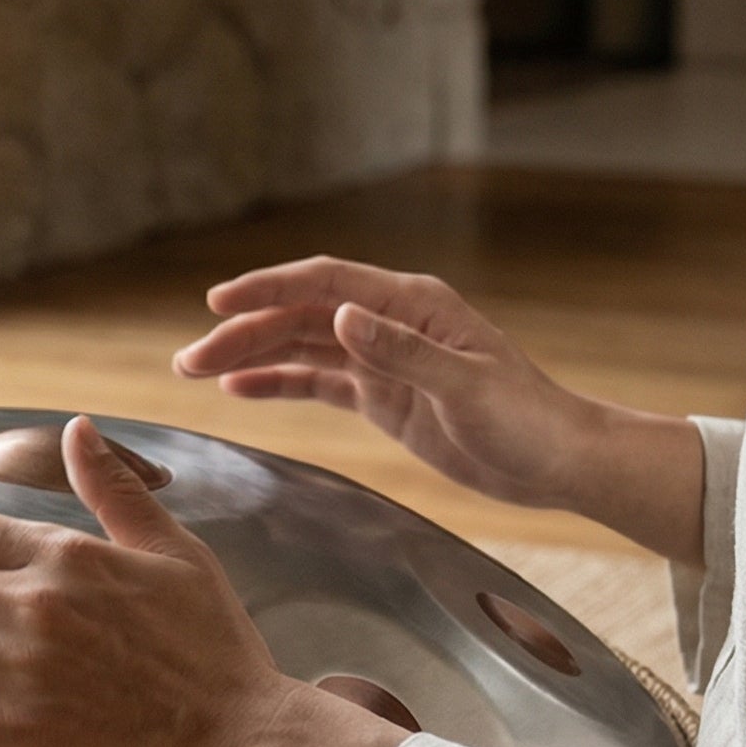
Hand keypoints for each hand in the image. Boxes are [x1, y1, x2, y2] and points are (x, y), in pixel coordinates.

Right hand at [176, 255, 707, 563]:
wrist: (557, 461)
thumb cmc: (526, 419)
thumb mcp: (465, 386)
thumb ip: (401, 352)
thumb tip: (341, 317)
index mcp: (413, 305)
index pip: (325, 285)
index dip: (268, 290)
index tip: (218, 304)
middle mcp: (391, 323)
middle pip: (302, 317)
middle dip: (243, 332)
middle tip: (188, 359)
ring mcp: (383, 359)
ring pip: (302, 348)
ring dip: (250, 356)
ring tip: (195, 370)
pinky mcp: (382, 396)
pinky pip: (318, 382)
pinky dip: (278, 383)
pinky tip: (239, 389)